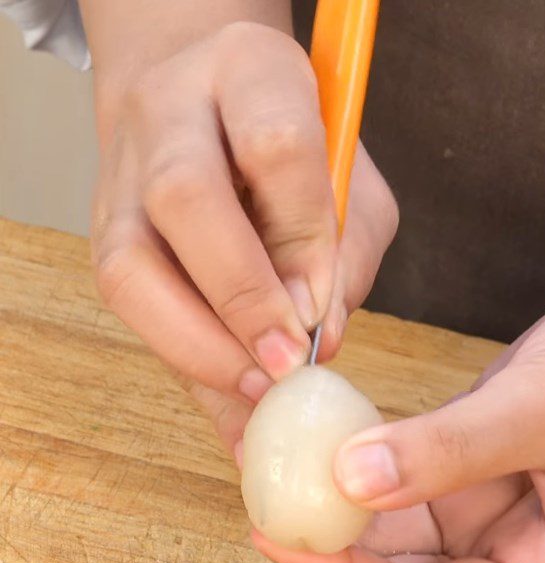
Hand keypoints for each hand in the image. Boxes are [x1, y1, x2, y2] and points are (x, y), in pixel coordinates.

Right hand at [90, 22, 397, 450]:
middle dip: (242, 296)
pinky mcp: (105, 238)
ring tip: (260, 396)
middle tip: (287, 365)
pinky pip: (137, 315)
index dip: (305, 238)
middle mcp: (170, 116)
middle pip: (187, 199)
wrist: (201, 105)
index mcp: (248, 73)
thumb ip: (347, 250)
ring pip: (133, 267)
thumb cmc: (294, 149)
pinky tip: (237, 418)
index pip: (277, 147)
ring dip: (200, 347)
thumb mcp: (350, 179)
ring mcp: (123, 180)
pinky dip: (193, 375)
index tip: (322, 312)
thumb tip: (321, 340)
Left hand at [253, 194, 544, 562]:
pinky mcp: (485, 467)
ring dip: (340, 510)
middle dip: (333, 556)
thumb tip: (346, 478)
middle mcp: (524, 559)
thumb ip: (447, 451)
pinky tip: (322, 437)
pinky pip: (409, 483)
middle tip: (266, 504)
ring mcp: (502, 514)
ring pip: (398, 539)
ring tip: (277, 470)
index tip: (278, 535)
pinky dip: (365, 465)